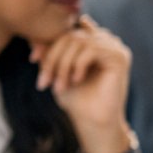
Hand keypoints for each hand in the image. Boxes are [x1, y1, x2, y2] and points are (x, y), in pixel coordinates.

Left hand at [29, 17, 132, 152]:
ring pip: (79, 41)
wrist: (93, 121)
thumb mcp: (56, 69)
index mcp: (93, 41)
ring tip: (59, 85)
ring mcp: (115, 47)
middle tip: (44, 80)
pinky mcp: (120, 57)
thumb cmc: (75, 98)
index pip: (66, 31)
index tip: (33, 60)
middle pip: (71, 35)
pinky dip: (78, 65)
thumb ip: (50, 51)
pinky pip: (91, 49)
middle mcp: (106, 41)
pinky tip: (76, 80)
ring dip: (63, 63)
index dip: (48, 43)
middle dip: (53, 57)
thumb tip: (33, 37)